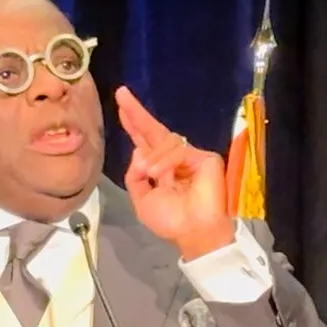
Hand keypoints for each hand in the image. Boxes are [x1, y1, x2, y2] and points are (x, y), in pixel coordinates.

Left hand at [116, 86, 234, 259]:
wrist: (193, 233)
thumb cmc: (171, 221)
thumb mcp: (142, 200)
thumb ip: (134, 176)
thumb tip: (138, 152)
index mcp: (161, 169)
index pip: (145, 142)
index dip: (134, 125)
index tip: (121, 106)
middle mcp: (175, 159)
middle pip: (154, 130)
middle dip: (136, 113)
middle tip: (122, 94)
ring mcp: (191, 157)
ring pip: (164, 141)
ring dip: (152, 156)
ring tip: (150, 173)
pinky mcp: (204, 158)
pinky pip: (178, 150)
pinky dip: (166, 161)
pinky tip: (161, 174)